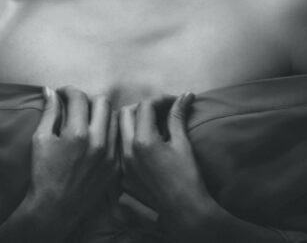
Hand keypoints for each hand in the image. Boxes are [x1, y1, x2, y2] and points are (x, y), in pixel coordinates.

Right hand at [24, 87, 118, 231]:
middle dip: (87, 98)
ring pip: (114, 119)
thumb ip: (49, 112)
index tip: (61, 94)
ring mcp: (111, 155)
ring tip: (86, 120)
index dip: (68, 91)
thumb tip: (50, 91)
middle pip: (103, 102)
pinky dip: (108, 133)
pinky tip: (95, 137)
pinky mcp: (116, 167)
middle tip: (75, 105)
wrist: (56, 207)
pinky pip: (118, 139)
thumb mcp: (41, 139)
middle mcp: (99, 142)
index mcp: (78, 133)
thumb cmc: (44, 172)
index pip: (79, 97)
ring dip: (101, 114)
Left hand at [119, 93, 217, 229]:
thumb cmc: (188, 178)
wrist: (184, 211)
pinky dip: (128, 140)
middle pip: (126, 113)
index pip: (145, 106)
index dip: (160, 100)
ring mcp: (122, 163)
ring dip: (132, 122)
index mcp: (144, 140)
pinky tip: (142, 144)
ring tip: (150, 125)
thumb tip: (185, 95)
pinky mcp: (121, 175)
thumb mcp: (183, 144)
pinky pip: (118, 148)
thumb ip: (178, 117)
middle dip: (143, 107)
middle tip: (159, 111)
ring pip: (118, 130)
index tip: (172, 102)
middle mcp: (127, 150)